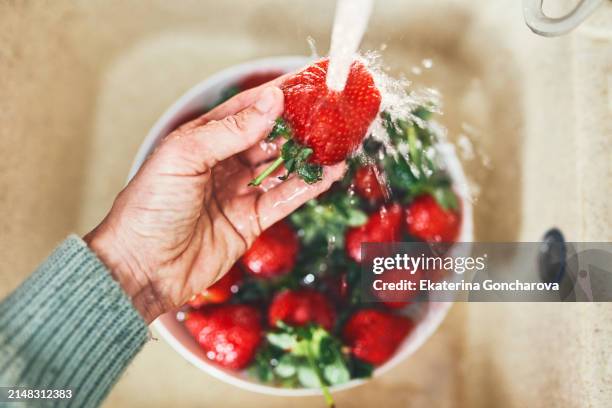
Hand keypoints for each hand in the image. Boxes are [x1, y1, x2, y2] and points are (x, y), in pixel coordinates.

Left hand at [85, 84, 344, 323]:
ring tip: (338, 139)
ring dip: (308, 154)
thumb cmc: (150, 208)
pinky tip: (331, 172)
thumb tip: (271, 101)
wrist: (141, 268)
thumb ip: (230, 130)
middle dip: (298, 124)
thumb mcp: (185, 157)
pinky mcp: (251, 221)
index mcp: (202, 139)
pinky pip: (285, 198)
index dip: (276, 95)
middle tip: (331, 112)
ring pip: (282, 167)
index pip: (247, 109)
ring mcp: (239, 192)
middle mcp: (223, 162)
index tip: (306, 83)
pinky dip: (309, 186)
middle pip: (269, 137)